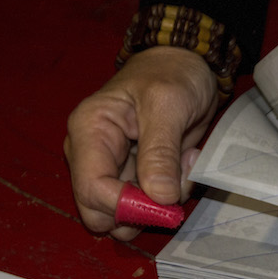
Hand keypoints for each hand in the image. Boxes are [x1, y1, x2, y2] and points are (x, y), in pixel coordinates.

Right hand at [64, 46, 217, 239]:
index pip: (91, 188)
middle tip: (176, 186)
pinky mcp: (137, 175)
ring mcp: (114, 167)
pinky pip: (149, 203)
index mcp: (90, 130)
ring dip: (160, 203)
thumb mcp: (169, 105)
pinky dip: (171, 194)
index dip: (125, 206)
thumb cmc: (172, 74)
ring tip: (185, 164)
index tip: (164, 203)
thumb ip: (161, 151)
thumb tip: (159, 197)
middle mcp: (93, 154)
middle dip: (141, 210)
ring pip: (128, 214)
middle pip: (100, 212)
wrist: (187, 65)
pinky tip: (186, 163)